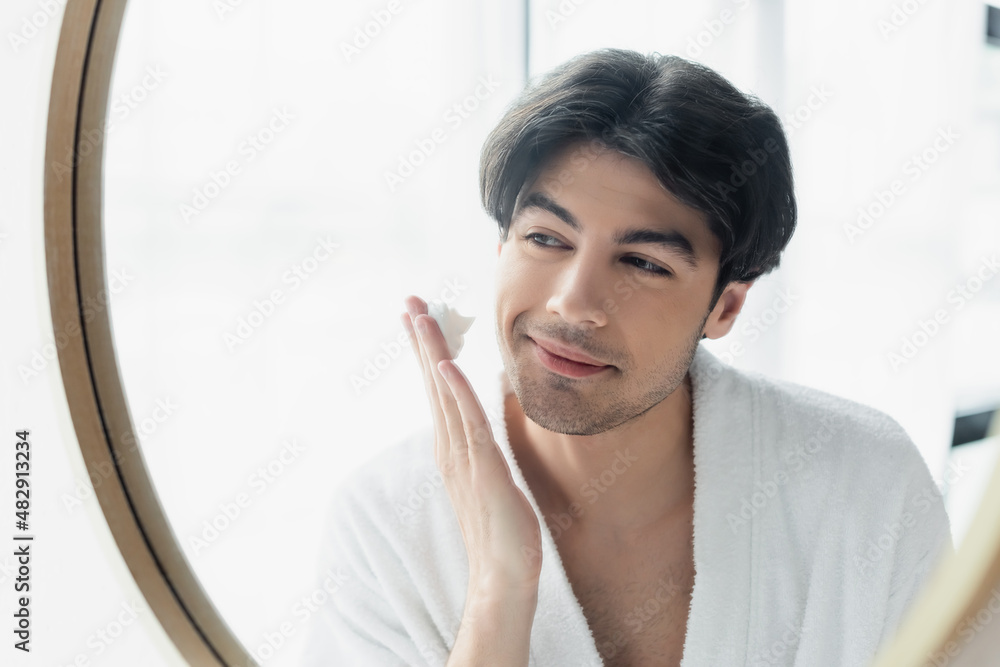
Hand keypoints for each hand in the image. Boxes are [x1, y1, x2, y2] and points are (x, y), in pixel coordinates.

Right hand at [401, 295, 542, 594]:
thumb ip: (480, 446)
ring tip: (420, 316)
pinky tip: (445, 367)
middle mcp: (450, 446)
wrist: (503, 573)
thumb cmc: (501, 528)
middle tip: (409, 301)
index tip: (419, 318)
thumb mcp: (490, 475)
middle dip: (422, 340)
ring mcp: (462, 456)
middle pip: (433, 382)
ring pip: (444, 393)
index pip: (438, 388)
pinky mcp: (482, 467)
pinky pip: (468, 423)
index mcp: (453, 445)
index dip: (429, 351)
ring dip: (432, 353)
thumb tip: (479, 422)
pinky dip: (456, 393)